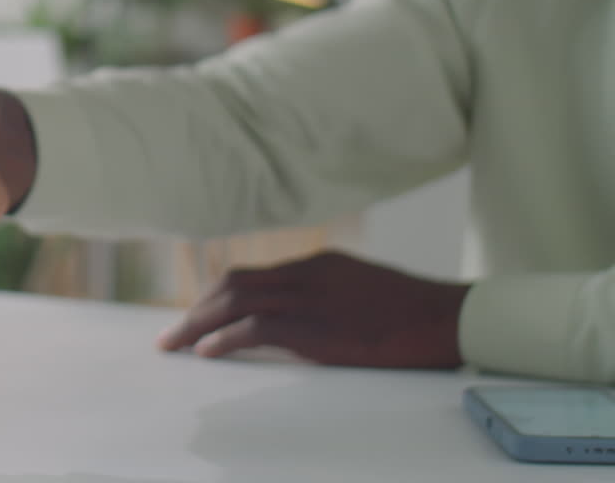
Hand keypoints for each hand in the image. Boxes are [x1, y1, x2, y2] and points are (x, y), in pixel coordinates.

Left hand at [157, 251, 470, 368]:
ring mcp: (310, 299)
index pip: (248, 276)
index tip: (194, 318)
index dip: (214, 298)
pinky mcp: (318, 328)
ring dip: (198, 325)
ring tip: (175, 346)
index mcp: (315, 265)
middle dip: (196, 311)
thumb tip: (290, 314)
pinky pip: (257, 328)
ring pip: (236, 303)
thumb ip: (322, 294)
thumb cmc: (409, 311)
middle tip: (170, 336)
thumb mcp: (358, 289)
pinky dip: (225, 338)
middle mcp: (305, 275)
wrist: (447, 318)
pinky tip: (207, 353)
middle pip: (232, 285)